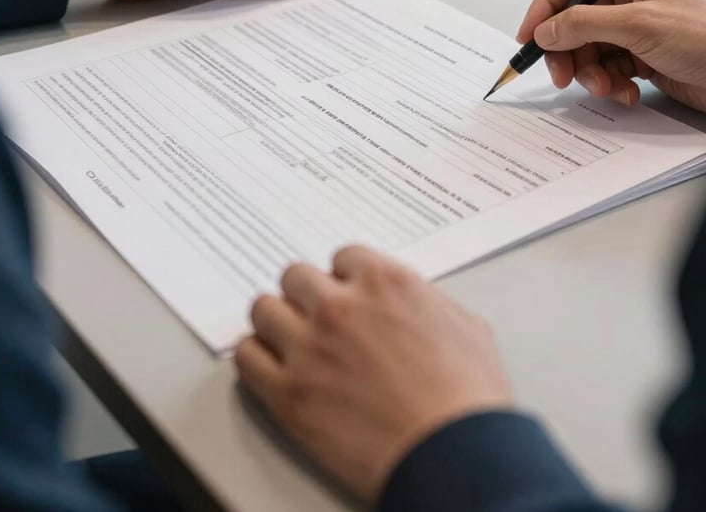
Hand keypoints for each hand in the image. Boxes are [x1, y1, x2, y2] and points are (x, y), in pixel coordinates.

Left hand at [235, 247, 512, 504]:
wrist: (458, 459)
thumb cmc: (470, 400)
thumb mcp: (466, 326)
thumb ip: (425, 301)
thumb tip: (410, 303)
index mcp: (384, 281)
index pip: (341, 257)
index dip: (345, 279)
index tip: (346, 295)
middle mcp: (340, 306)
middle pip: (295, 276)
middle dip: (307, 295)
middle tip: (316, 318)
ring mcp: (309, 347)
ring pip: (263, 309)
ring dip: (276, 321)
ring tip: (289, 340)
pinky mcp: (288, 394)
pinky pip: (246, 357)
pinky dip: (256, 358)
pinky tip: (272, 368)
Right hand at [517, 0, 705, 110]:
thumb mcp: (639, 25)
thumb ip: (583, 24)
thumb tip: (543, 32)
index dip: (545, 6)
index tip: (530, 37)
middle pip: (573, 18)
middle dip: (567, 50)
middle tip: (562, 76)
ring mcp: (634, 24)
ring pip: (585, 47)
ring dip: (590, 73)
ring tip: (608, 88)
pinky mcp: (639, 53)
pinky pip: (605, 66)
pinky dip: (609, 82)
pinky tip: (628, 91)